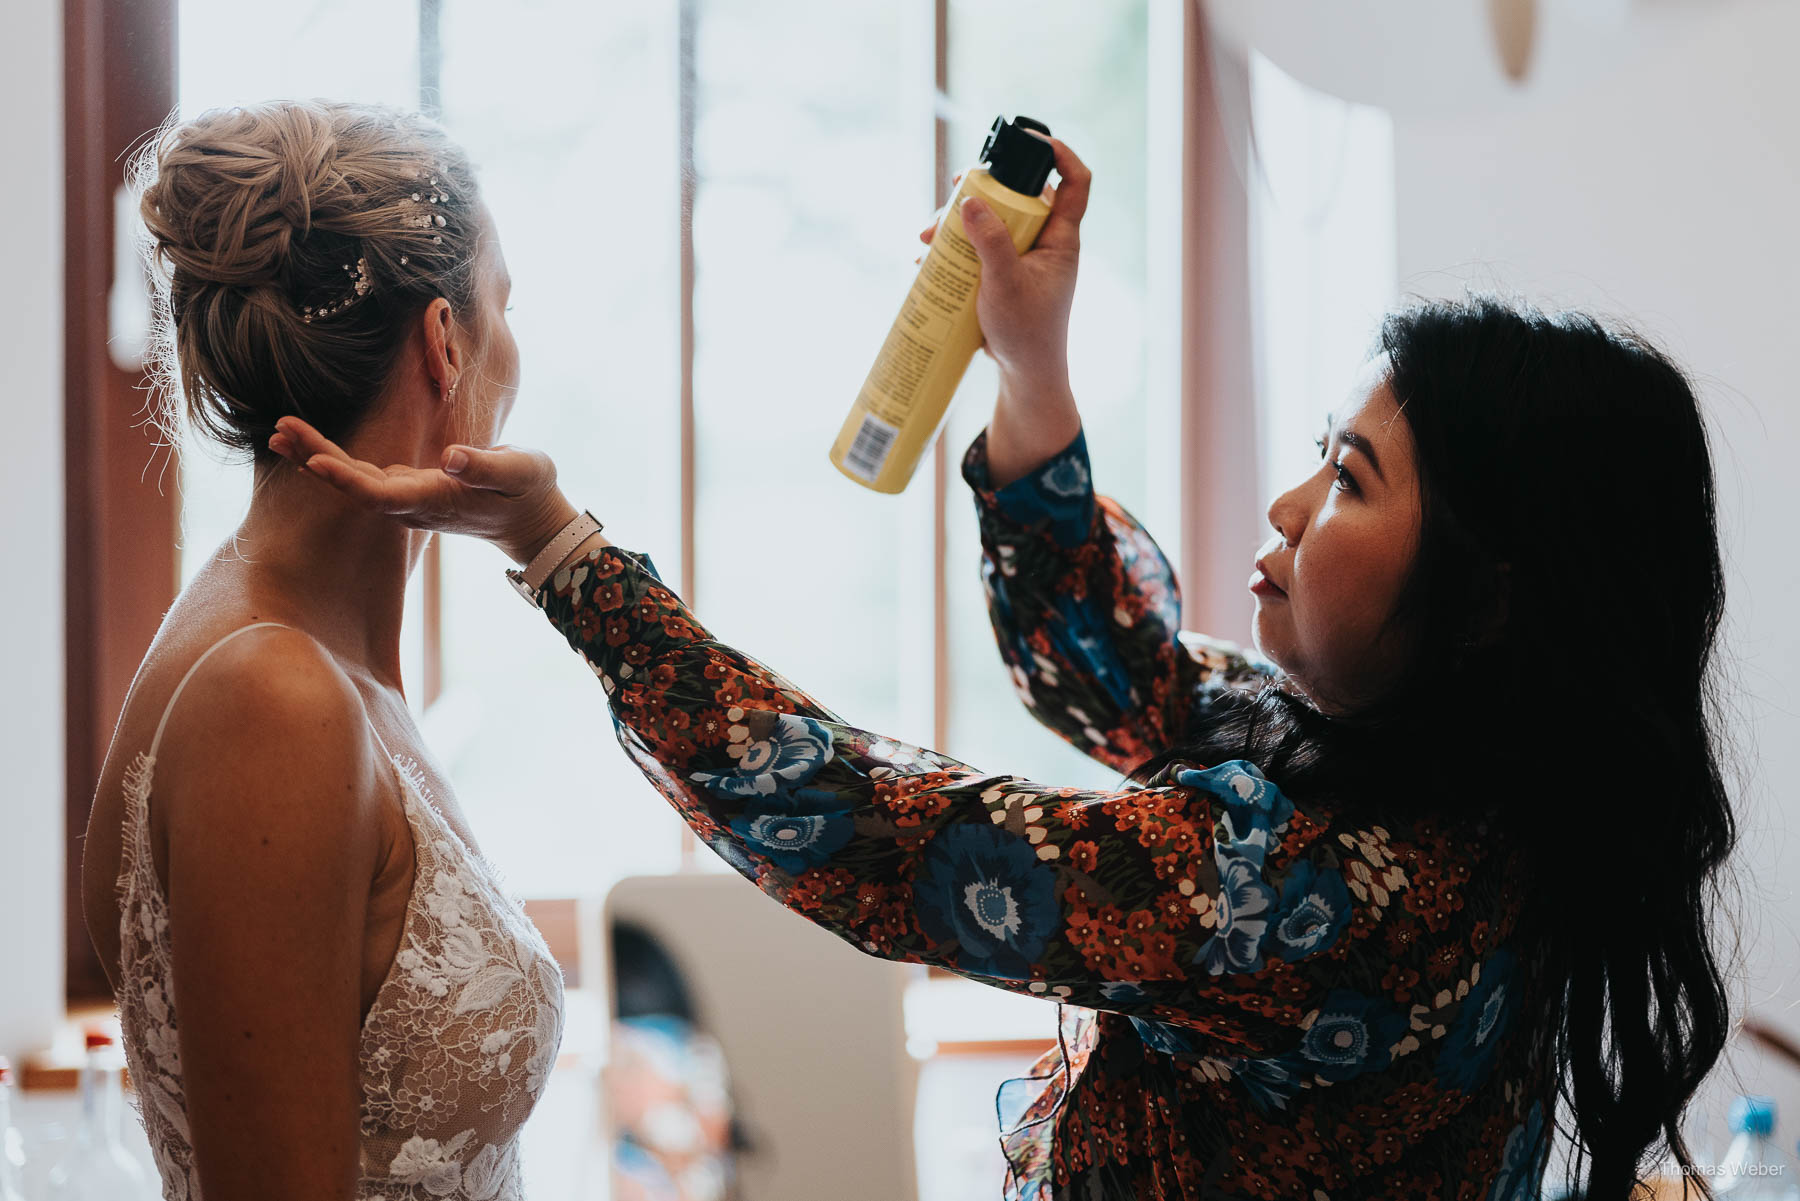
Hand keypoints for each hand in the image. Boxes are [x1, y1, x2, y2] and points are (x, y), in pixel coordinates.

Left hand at [267, 417, 577, 566]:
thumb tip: (450, 457)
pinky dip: (333, 459)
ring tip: (279, 433)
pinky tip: (309, 447)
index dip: (346, 479)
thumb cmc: (530, 492)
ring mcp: (408, 497)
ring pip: (353, 479)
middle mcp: (412, 503)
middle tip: (279, 431)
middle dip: (315, 458)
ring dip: (315, 457)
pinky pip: (362, 475)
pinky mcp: (408, 487)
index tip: (315, 461)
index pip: (380, 494)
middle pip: (354, 485)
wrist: (532, 520)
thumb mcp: (520, 472)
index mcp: (435, 499)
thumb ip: (486, 466)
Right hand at [915, 133, 1088, 396]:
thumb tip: (969, 199)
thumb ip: (990, 242)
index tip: (1031, 140)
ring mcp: (1023, 258)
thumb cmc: (1026, 333)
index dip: (1060, 154)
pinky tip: (927, 259)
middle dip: (982, 190)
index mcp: (1061, 239)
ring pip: (993, 221)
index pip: (1075, 184)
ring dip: (959, 222)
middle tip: (951, 188)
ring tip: (926, 237)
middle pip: (1019, 197)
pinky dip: (955, 248)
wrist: (1023, 374)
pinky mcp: (1003, 274)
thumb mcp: (1005, 284)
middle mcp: (1045, 242)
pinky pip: (980, 248)